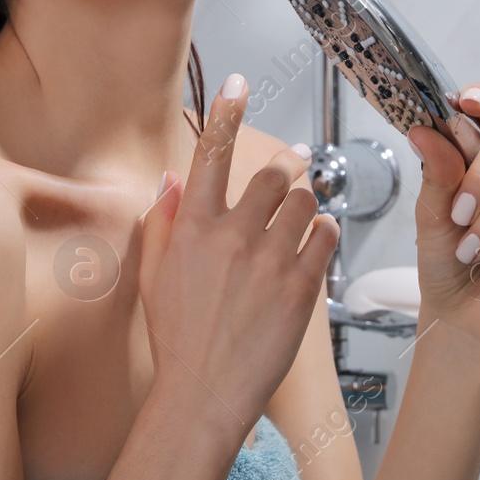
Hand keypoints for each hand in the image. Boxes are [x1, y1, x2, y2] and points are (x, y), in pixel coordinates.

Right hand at [137, 74, 341, 433]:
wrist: (204, 396)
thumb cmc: (177, 340)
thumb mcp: (154, 275)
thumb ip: (164, 221)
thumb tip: (175, 178)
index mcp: (193, 227)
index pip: (213, 152)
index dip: (227, 111)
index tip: (240, 83)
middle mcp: (233, 235)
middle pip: (273, 172)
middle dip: (286, 166)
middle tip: (292, 167)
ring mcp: (271, 260)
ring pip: (304, 200)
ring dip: (305, 201)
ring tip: (296, 218)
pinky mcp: (303, 286)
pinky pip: (326, 236)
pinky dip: (323, 234)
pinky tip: (311, 246)